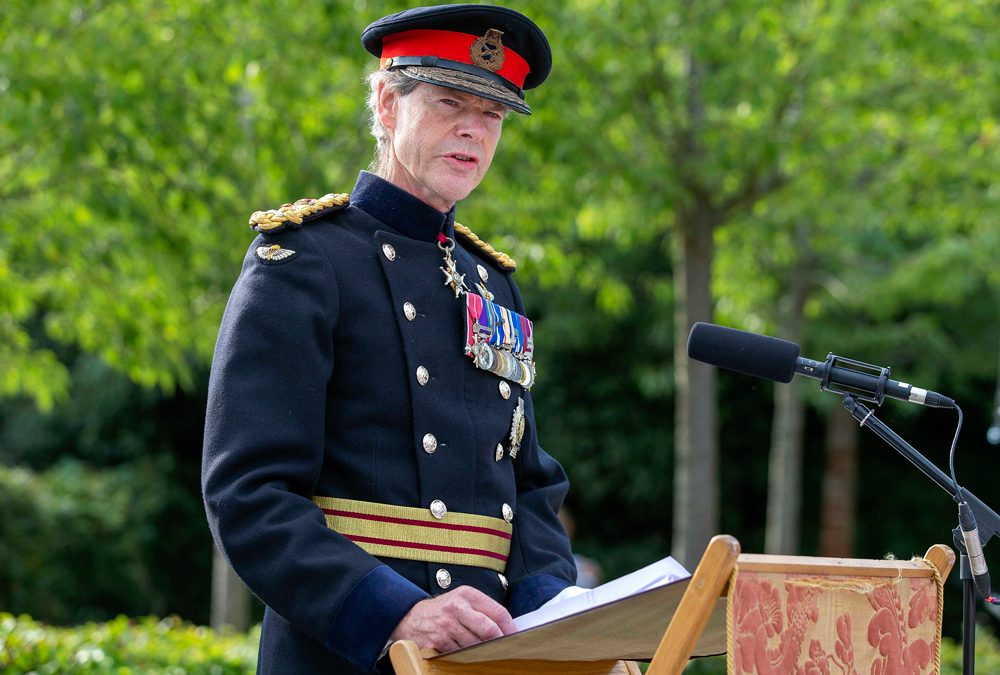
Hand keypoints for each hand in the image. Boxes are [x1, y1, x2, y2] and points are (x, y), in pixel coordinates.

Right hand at [390, 585, 516, 651]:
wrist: (410, 617)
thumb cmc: (442, 610)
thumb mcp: (462, 600)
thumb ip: (482, 610)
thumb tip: (506, 627)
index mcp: (467, 595)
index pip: (497, 611)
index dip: (510, 627)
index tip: (516, 637)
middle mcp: (457, 608)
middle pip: (488, 629)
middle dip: (499, 642)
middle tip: (505, 649)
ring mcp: (446, 625)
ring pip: (475, 645)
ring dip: (483, 652)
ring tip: (485, 653)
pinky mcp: (437, 641)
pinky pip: (459, 654)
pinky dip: (466, 657)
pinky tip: (467, 655)